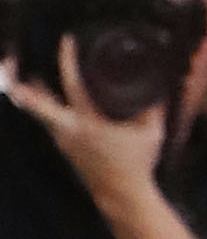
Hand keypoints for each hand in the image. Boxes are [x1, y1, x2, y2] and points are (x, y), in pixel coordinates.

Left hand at [4, 36, 169, 203]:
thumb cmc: (137, 166)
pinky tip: (49, 101)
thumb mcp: (151, 134)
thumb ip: (154, 109)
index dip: (67, 60)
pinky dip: (47, 110)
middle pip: (36, 103)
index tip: (66, 41)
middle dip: (24, 84)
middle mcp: (69, 131)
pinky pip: (50, 123)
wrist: (123, 197)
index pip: (72, 84)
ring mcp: (64, 142)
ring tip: (29, 76)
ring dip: (34, 95)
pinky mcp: (66, 149)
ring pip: (41, 113)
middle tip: (13, 66)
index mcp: (88, 122)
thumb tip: (161, 87)